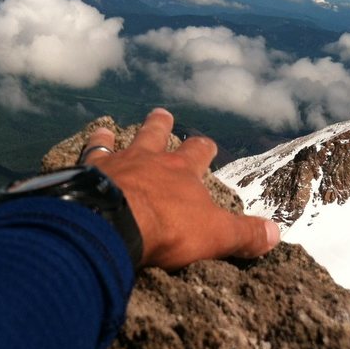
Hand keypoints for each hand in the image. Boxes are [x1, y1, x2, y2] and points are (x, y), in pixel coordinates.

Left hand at [81, 108, 279, 269]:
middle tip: (161, 113)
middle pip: (156, 135)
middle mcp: (148, 159)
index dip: (203, 148)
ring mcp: (115, 163)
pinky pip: (84, 159)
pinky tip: (74, 156)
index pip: (198, 153)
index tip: (207, 144)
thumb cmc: (167, 228)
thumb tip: (275, 233)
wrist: (113, 223)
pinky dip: (83, 154)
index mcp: (181, 171)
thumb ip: (244, 233)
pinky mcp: (86, 175)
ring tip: (107, 129)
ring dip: (114, 135)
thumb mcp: (215, 235)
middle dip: (161, 125)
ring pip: (116, 142)